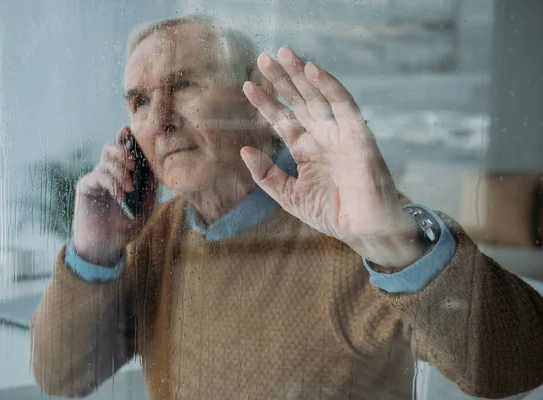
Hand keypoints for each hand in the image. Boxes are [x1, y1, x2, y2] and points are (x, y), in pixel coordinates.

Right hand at [72, 126, 155, 264]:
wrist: (104, 248)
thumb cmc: (125, 229)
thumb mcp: (144, 209)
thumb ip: (149, 189)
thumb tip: (158, 168)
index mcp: (123, 174)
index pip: (124, 150)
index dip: (127, 138)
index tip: (131, 131)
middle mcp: (108, 173)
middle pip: (112, 148)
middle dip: (123, 152)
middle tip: (133, 165)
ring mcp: (96, 178)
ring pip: (105, 160)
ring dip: (119, 170)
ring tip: (128, 189)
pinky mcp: (85, 186)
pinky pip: (98, 176)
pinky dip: (110, 183)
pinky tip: (119, 195)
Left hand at [241, 47, 421, 268]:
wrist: (364, 231)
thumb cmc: (331, 214)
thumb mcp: (290, 196)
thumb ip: (267, 175)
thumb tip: (244, 150)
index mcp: (306, 150)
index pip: (283, 120)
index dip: (266, 103)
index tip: (247, 86)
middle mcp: (322, 136)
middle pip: (299, 101)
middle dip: (282, 80)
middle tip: (263, 57)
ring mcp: (340, 133)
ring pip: (318, 96)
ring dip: (301, 74)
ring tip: (283, 54)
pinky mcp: (358, 135)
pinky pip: (344, 105)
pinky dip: (329, 85)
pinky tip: (312, 69)